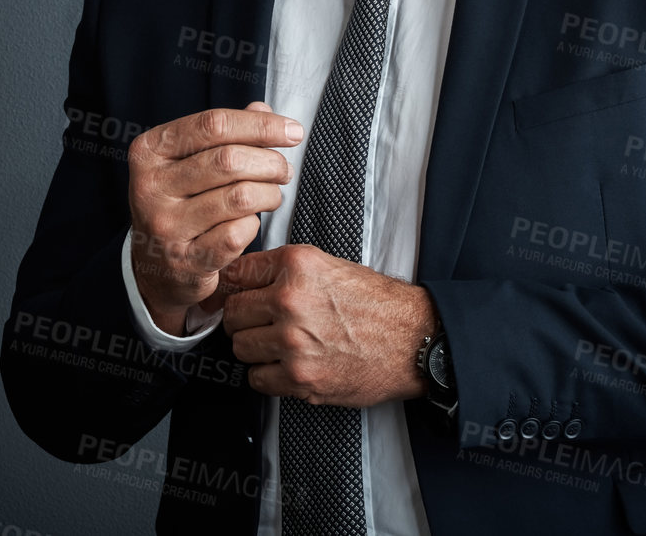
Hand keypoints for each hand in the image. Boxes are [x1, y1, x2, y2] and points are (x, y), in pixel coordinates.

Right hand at [127, 101, 300, 334]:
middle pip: (229, 160)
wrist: (155, 267)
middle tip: (284, 171)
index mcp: (149, 150)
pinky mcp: (184, 260)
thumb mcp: (189, 161)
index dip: (260, 125)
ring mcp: (164, 226)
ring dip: (269, 194)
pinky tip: (250, 223)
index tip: (293, 131)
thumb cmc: (180, 203)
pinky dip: (254, 225)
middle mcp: (150, 186)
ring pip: (240, 197)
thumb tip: (262, 109)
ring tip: (273, 195)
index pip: (213, 124)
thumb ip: (224, 133)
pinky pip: (238, 234)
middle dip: (271, 162)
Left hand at [220, 243, 436, 407]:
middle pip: (232, 313)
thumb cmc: (377, 305)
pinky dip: (268, 375)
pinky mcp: (301, 379)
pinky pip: (257, 379)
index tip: (233, 294)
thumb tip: (240, 278)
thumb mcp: (328, 266)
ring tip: (280, 344)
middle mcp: (291, 301)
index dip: (234, 286)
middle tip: (262, 322)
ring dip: (255, 348)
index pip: (236, 273)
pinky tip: (289, 364)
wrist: (413, 341)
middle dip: (244, 319)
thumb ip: (283, 270)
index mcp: (297, 266)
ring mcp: (294, 343)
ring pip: (240, 347)